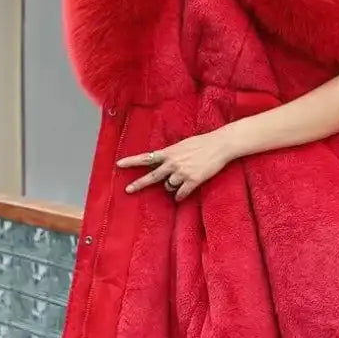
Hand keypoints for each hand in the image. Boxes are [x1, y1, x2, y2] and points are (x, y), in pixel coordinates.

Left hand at [116, 130, 234, 200]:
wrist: (219, 145)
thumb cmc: (203, 143)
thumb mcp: (183, 145)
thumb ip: (171, 154)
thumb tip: (164, 162)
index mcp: (169, 153)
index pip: (146, 157)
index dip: (132, 161)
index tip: (119, 165)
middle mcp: (173, 163)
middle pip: (152, 176)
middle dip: (139, 184)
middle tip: (128, 190)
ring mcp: (182, 173)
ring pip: (169, 186)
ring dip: (172, 186)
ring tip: (182, 179)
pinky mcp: (192, 181)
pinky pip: (181, 193)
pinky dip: (180, 195)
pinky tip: (182, 195)